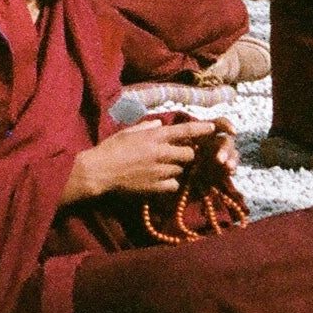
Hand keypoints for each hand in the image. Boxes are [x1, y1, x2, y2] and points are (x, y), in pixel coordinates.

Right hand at [62, 117, 222, 203]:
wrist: (99, 172)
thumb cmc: (110, 149)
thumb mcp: (128, 132)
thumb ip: (147, 128)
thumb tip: (159, 125)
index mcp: (154, 137)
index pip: (185, 130)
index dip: (202, 129)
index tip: (213, 128)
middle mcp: (161, 153)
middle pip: (188, 154)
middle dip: (185, 154)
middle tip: (176, 155)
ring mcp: (160, 171)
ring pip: (180, 170)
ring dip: (175, 169)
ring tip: (161, 169)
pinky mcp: (156, 187)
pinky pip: (173, 185)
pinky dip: (169, 184)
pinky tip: (158, 181)